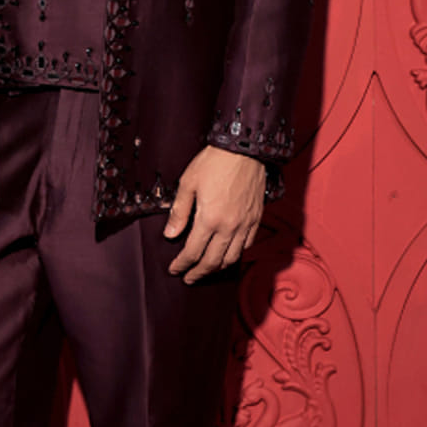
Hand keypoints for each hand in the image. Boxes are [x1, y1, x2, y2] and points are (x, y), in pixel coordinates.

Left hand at [163, 146, 265, 283]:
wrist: (244, 148)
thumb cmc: (214, 162)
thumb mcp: (188, 183)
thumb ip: (179, 212)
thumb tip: (170, 235)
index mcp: (209, 219)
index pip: (192, 252)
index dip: (181, 264)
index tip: (174, 270)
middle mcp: (229, 226)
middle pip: (212, 261)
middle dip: (198, 273)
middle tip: (188, 278)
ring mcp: (245, 224)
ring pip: (232, 257)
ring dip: (217, 268)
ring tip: (206, 270)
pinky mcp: (256, 218)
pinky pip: (247, 244)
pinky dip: (236, 254)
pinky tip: (228, 254)